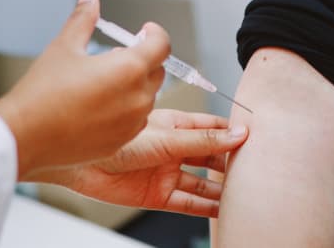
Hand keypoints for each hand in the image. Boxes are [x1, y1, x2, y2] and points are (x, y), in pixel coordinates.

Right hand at [0, 0, 170, 176]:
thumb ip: (83, 19)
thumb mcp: (64, 46)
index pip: (162, 46)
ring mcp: (131, 124)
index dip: (156, 34)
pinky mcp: (121, 142)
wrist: (24, 137)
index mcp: (129, 69)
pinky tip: (98, 105)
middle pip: (156, 71)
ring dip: (135, 85)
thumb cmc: (42, 92)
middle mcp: (137, 98)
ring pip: (146, 97)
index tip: (144, 31)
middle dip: (143, 59)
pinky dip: (126, 109)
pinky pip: (135, 120)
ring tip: (103, 81)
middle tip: (116, 55)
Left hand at [29, 109, 247, 217]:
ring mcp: (166, 172)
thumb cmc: (112, 137)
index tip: (256, 136)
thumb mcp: (165, 136)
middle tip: (256, 168)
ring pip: (202, 182)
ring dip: (221, 188)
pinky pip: (187, 202)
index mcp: (174, 124)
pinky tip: (223, 209)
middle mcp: (172, 149)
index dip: (233, 131)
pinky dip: (205, 207)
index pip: (212, 127)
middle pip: (211, 156)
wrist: (77, 161)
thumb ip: (201, 139)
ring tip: (246, 192)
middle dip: (231, 162)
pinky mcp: (157, 195)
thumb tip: (237, 135)